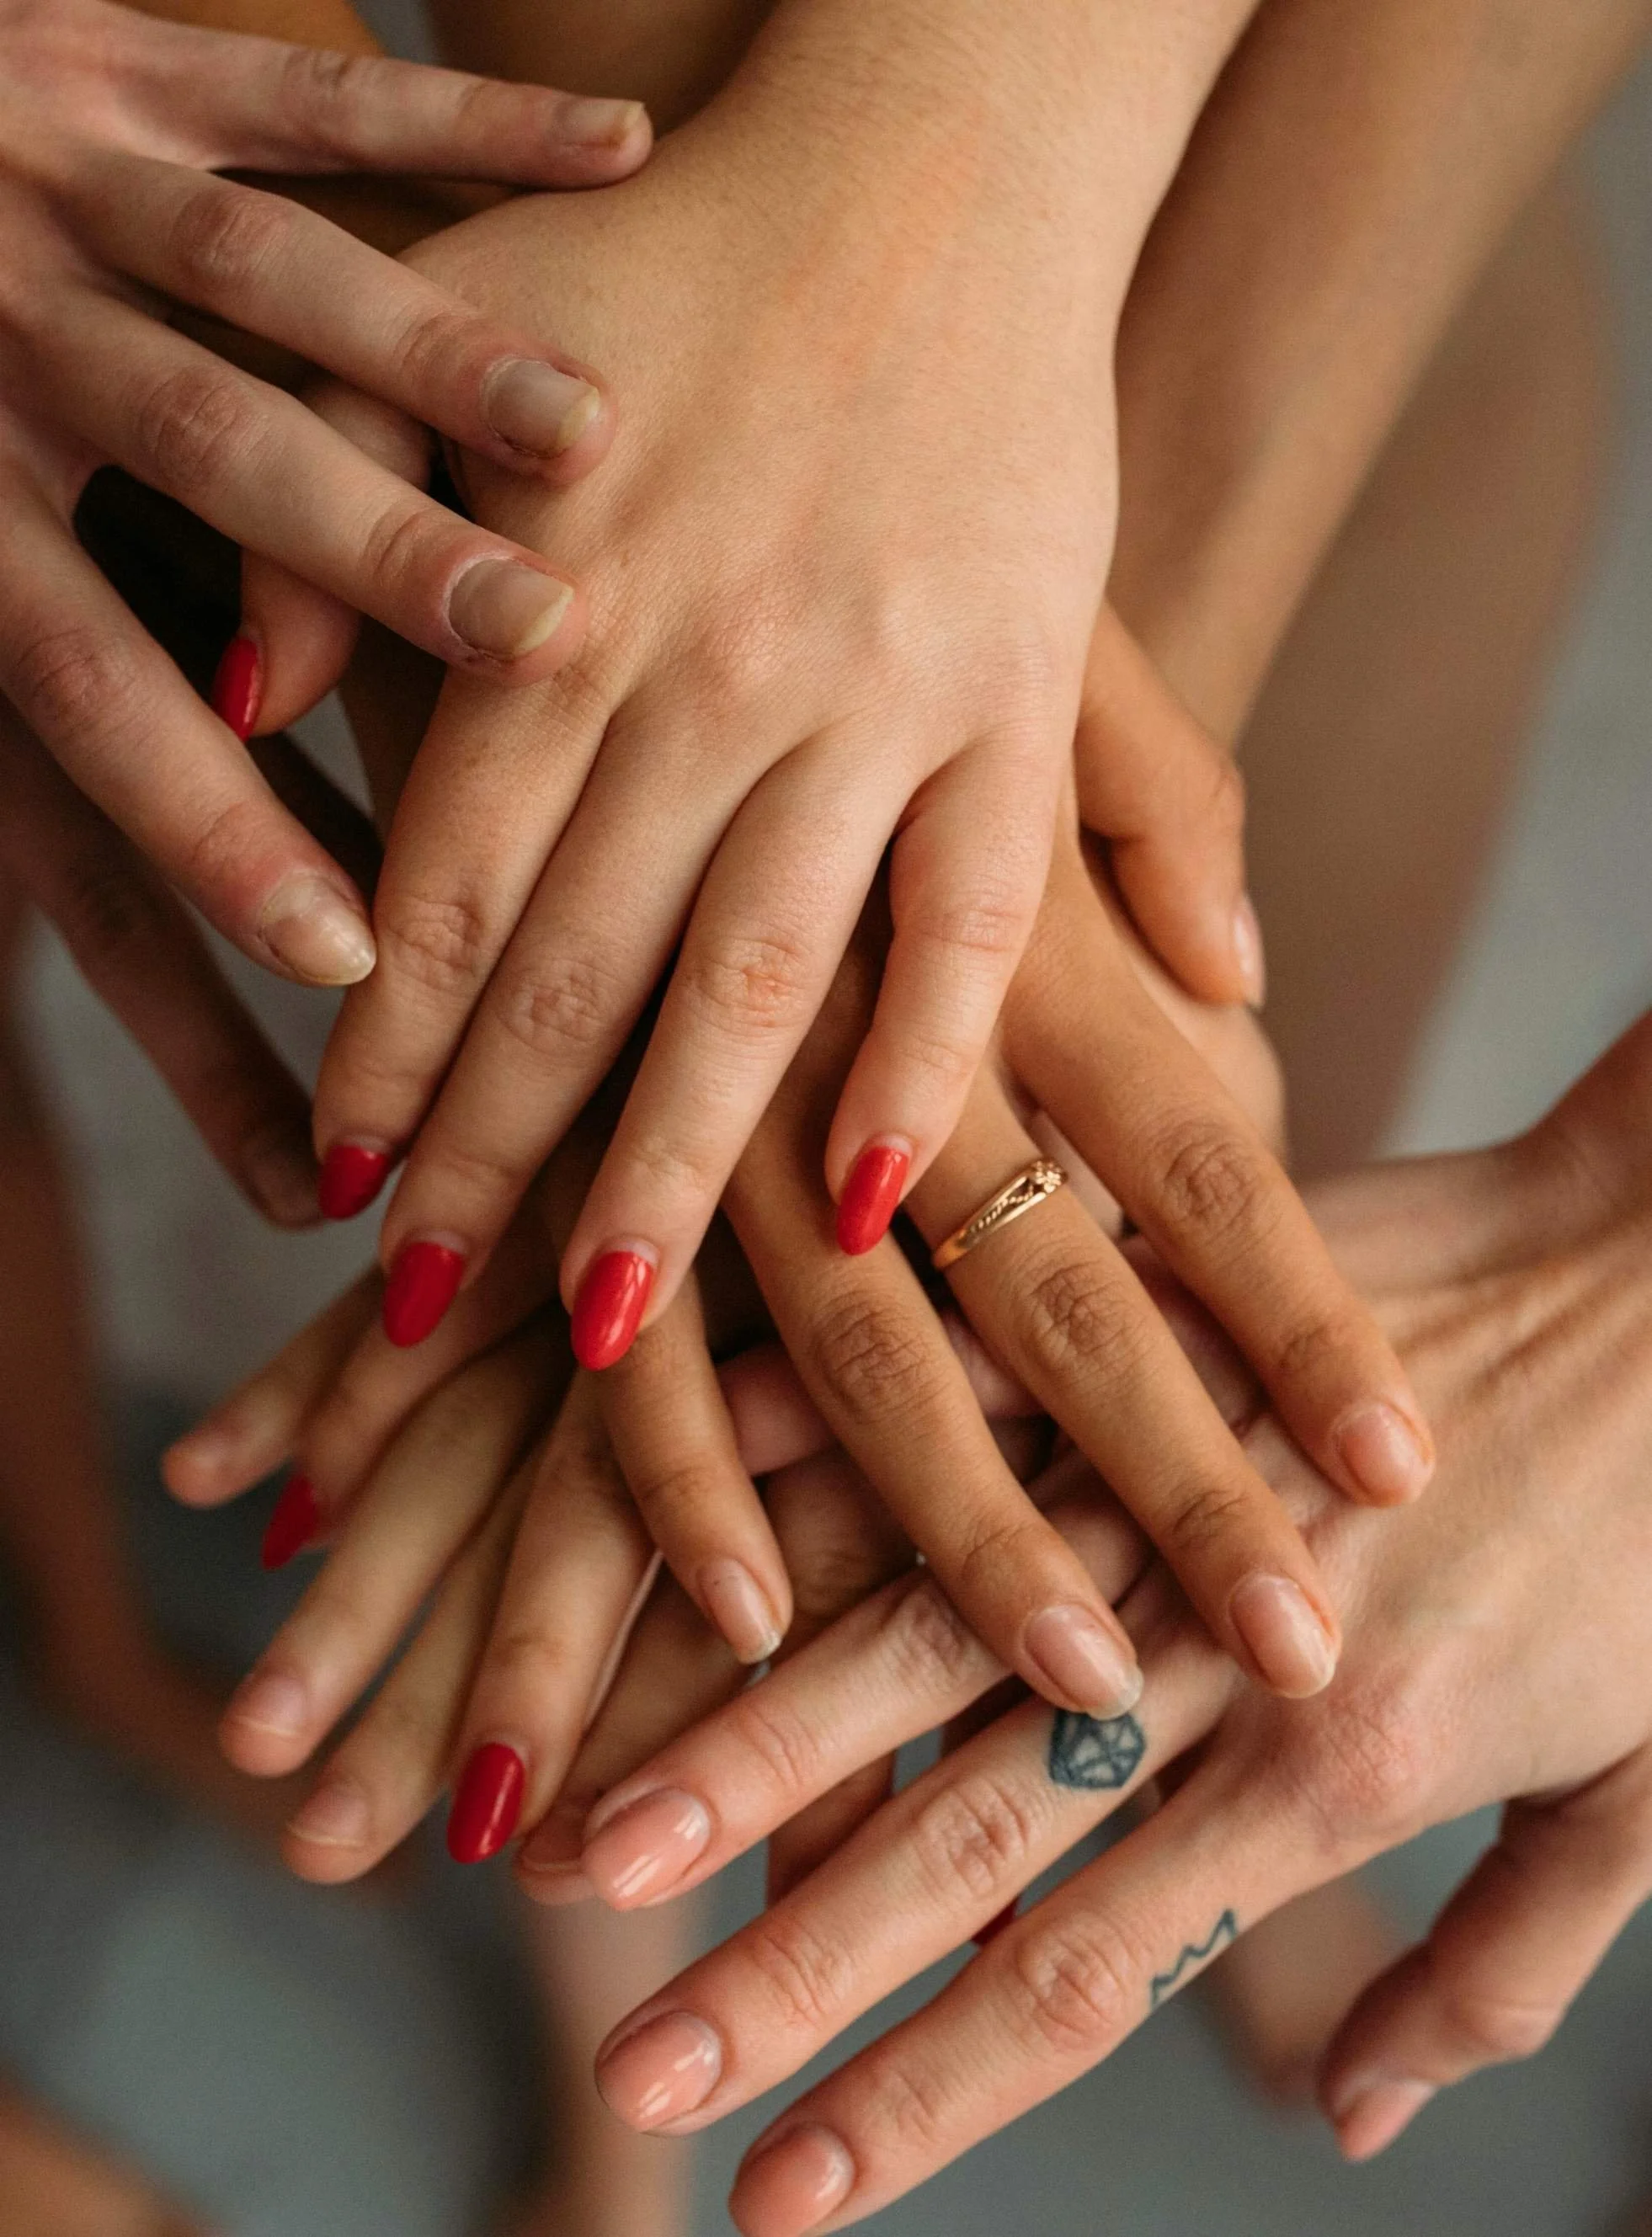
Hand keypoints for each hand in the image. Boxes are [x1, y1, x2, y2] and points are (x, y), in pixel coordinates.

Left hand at [0, 0, 648, 984]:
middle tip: (538, 643)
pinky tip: (622, 148)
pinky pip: (299, 81)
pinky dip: (464, 114)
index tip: (348, 956)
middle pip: (209, 455)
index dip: (212, 833)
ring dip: (438, 349)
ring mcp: (62, 181)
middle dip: (370, 554)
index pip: (89, 698)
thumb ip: (23, 726)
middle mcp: (0, 341)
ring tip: (590, 433)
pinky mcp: (115, 55)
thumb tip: (171, 925)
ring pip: (264, 269)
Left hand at [291, 3, 1260, 1354]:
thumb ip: (325, 531)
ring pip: (763, 975)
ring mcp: (882, 688)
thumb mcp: (438, 332)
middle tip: (417, 1315)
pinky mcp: (1020, 693)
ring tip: (605, 1330)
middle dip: (489, 1158)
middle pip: (579, 967)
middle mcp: (717, 660)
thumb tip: (235, 724)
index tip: (336, 1200)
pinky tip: (882, 1202)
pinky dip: (932, 1058)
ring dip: (681, 1170)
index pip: (447, 884)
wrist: (933, 157)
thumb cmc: (661, 255)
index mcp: (560, 592)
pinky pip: (979, 911)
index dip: (384, 1056)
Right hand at [568, 1011, 1651, 2231]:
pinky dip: (817, 1456)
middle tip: (637, 2063)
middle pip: (970, 1834)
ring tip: (594, 1830)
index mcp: (1342, 1771)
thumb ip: (1494, 1973)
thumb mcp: (1647, 1796)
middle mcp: (1222, 1643)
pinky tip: (686, 1502)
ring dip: (751, 1745)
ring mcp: (1164, 1477)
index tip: (776, 2204)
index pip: (1088, 1973)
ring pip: (923, 1637)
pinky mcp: (1144, 1333)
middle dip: (790, 1966)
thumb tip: (1345, 2120)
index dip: (926, 2101)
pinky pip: (958, 1405)